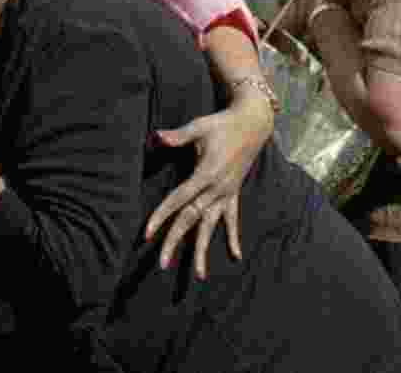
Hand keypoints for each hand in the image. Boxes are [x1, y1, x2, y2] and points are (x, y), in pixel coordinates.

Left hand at [145, 92, 270, 278]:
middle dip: (176, 242)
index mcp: (206, 174)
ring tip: (199, 276)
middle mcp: (217, 189)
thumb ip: (177, 135)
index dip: (161, 216)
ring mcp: (227, 193)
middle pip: (192, 220)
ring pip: (212, 226)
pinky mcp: (234, 193)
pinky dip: (234, 237)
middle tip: (161, 264)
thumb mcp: (199, 126)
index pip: (179, 200)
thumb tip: (155, 137)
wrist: (253, 123)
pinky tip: (236, 256)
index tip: (147, 233)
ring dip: (204, 250)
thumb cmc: (222, 124)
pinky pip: (233, 219)